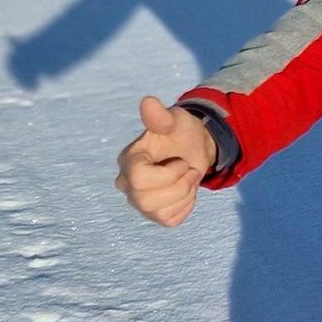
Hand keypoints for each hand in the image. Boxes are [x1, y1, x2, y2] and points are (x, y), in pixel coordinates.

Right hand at [116, 95, 217, 226]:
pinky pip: (170, 220)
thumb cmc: (180, 132)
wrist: (194, 148)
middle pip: (147, 200)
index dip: (168, 173)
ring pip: (158, 213)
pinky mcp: (154, 215)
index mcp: (128, 160)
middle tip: (189, 170)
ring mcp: (139, 201)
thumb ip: (160, 116)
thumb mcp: (174, 120)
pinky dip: (186, 206)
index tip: (180, 161)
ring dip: (184, 195)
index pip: (139, 178)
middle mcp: (127, 183)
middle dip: (178, 185)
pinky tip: (186, 191)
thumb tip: (148, 102)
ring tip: (188, 178)